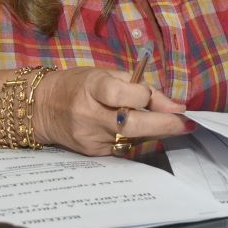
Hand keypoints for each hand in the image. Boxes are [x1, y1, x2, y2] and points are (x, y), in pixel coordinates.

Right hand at [30, 67, 186, 155]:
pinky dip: (135, 139)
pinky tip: (138, 131)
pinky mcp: (91, 152)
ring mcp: (88, 137)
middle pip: (131, 124)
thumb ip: (140, 87)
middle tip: (186, 125)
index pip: (121, 93)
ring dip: (153, 132)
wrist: (41, 108)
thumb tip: (175, 106)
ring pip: (131, 138)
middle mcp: (88, 114)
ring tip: (168, 125)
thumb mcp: (106, 75)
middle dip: (164, 125)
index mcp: (91, 87)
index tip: (172, 103)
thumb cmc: (78, 85)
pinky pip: (122, 147)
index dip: (147, 97)